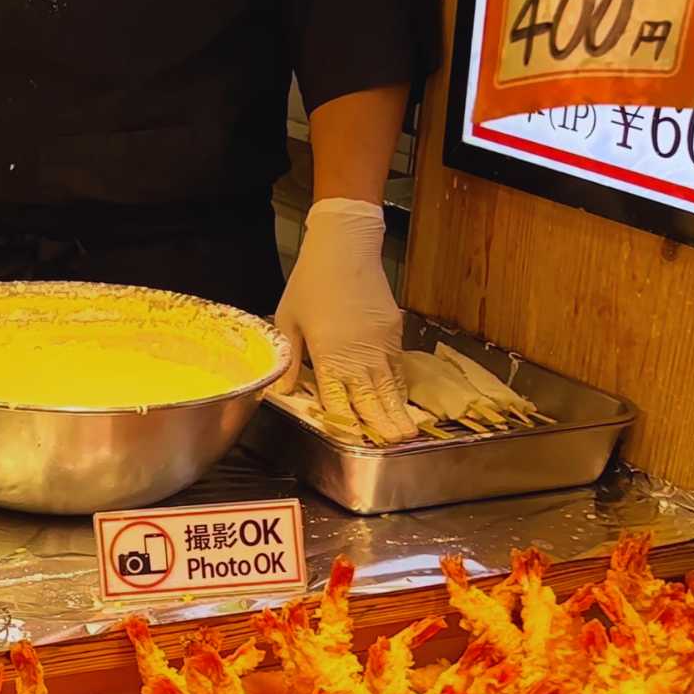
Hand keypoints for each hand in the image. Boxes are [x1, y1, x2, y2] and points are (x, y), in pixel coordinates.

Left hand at [274, 197, 416, 443]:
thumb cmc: (310, 283)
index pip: (340, 401)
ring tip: (407, 432)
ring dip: (398, 410)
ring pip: (391, 385)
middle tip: (395, 445)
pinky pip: (398, 366)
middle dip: (384, 425)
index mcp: (330, 357)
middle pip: (374, 399)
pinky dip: (401, 384)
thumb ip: (290, 360)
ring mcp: (381, 344)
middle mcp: (360, 356)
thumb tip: (285, 391)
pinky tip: (402, 396)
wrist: (345, 248)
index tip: (357, 442)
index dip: (349, 424)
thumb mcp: (288, 321)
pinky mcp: (394, 331)